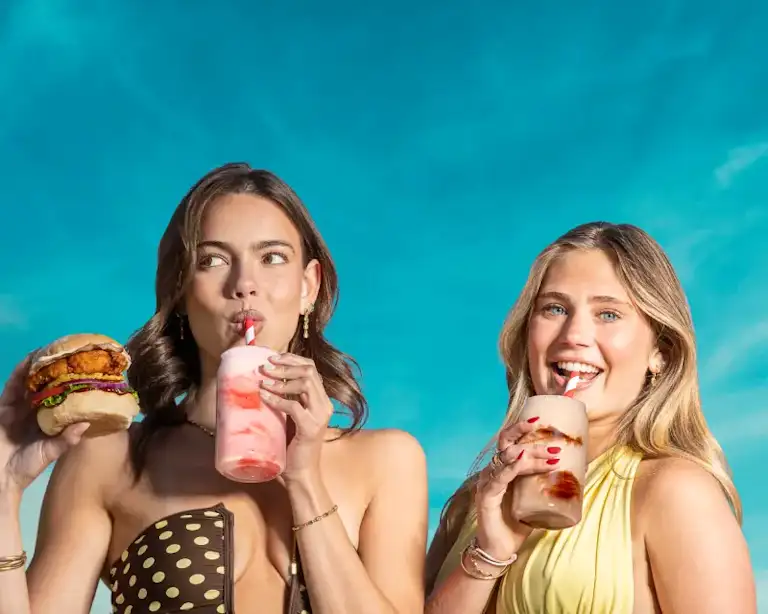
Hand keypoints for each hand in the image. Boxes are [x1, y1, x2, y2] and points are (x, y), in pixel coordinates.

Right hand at [0, 355, 89, 497]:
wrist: (1, 478)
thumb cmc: (26, 467)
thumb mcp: (51, 451)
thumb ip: (67, 438)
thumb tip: (87, 423)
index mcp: (48, 419)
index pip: (61, 396)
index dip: (71, 383)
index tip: (86, 369)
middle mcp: (34, 410)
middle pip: (47, 385)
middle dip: (57, 370)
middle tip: (72, 353)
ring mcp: (18, 407)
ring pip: (31, 381)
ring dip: (41, 366)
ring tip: (54, 350)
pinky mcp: (4, 407)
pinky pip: (12, 386)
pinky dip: (21, 372)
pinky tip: (30, 360)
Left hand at [258, 353, 332, 481]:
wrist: (301, 474)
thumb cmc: (292, 447)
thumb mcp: (289, 417)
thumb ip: (285, 400)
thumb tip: (263, 381)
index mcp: (321, 400)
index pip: (311, 368)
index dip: (292, 359)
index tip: (272, 357)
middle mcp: (324, 405)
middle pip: (309, 371)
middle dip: (285, 365)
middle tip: (265, 366)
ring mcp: (320, 416)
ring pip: (305, 383)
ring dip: (281, 379)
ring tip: (263, 380)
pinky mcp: (310, 427)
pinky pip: (294, 405)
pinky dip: (277, 398)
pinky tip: (264, 396)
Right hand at [473, 418, 558, 559]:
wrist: (500, 549)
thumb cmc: (516, 523)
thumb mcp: (533, 499)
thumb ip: (543, 484)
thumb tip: (573, 473)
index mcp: (502, 469)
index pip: (510, 442)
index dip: (521, 429)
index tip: (540, 421)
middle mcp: (492, 471)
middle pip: (506, 443)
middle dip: (525, 433)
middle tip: (546, 432)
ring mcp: (488, 482)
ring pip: (507, 458)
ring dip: (530, 454)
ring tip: (551, 455)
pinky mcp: (486, 496)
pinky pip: (499, 477)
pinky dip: (512, 468)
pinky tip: (522, 463)